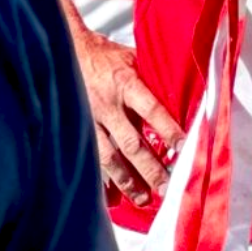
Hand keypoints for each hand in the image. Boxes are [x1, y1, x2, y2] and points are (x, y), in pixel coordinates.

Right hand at [72, 28, 185, 206]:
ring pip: (109, 157)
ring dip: (127, 180)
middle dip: (150, 168)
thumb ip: (153, 77)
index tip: (183, 147)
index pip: (151, 109)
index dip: (168, 129)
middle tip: (166, 187)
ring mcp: (90, 120)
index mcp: (126, 83)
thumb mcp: (133, 57)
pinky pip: (90, 158)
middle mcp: (108, 104)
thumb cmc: (108, 56)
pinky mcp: (78, 130)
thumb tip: (183, 92)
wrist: (67, 53)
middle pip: (131, 143)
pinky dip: (102, 178)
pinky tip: (112, 194)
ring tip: (143, 198)